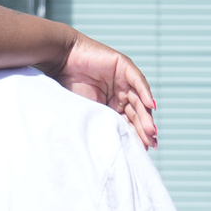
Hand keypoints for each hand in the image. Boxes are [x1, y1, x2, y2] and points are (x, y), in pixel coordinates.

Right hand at [46, 33, 156, 148]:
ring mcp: (123, 80)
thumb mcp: (85, 109)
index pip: (127, 122)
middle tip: (151, 143)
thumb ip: (99, 121)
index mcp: (109, 105)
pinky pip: (138, 81)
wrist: (59, 60)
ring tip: (151, 131)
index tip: (141, 150)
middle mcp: (119, 93)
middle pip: (136, 113)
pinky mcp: (124, 66)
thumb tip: (110, 146)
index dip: (134, 135)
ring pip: (139, 100)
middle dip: (144, 129)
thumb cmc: (65, 85)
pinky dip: (144, 93)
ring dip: (146, 116)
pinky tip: (149, 106)